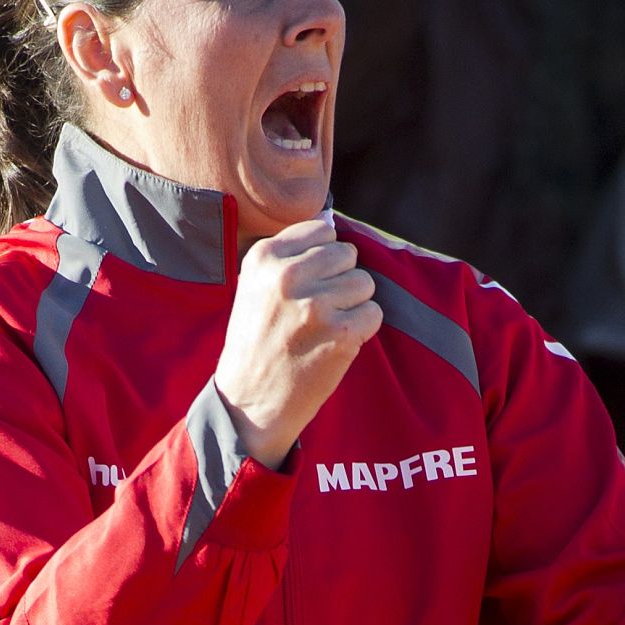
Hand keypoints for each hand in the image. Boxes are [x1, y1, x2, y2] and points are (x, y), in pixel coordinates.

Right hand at [213, 220, 382, 468]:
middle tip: (319, 311)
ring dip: (354, 305)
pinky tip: (337, 342)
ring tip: (326, 326)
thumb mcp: (256, 286)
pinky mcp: (340, 333)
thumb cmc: (258, 340)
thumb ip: (289, 254)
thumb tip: (330, 224)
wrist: (250, 400)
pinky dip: (363, 328)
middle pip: (348, 254)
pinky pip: (374, 312)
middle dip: (341, 281)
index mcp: (264, 258)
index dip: (323, 259)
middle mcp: (287, 276)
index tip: (308, 284)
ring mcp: (315, 305)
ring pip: (365, 282)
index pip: (322, 231)